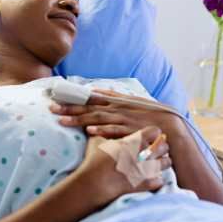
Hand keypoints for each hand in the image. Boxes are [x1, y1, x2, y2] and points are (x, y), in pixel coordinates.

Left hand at [50, 89, 180, 138]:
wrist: (171, 126)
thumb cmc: (148, 115)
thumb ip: (112, 95)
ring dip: (79, 119)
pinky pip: (114, 131)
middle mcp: (117, 108)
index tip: (56, 96)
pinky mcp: (130, 132)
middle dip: (69, 107)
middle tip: (51, 108)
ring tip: (63, 121)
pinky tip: (89, 131)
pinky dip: (101, 130)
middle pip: (89, 107)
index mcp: (116, 101)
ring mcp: (123, 119)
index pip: (90, 97)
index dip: (72, 97)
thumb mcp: (131, 101)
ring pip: (97, 118)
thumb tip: (95, 89)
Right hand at [74, 126, 171, 207]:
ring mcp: (146, 169)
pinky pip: (159, 180)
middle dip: (160, 147)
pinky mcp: (145, 184)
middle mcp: (144, 153)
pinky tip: (151, 178)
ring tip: (156, 163)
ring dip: (162, 162)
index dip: (152, 133)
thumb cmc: (93, 160)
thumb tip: (96, 127)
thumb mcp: (95, 141)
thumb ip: (101, 132)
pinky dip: (156, 179)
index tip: (148, 136)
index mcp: (134, 140)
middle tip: (155, 149)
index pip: (154, 131)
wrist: (93, 182)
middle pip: (164, 146)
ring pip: (166, 162)